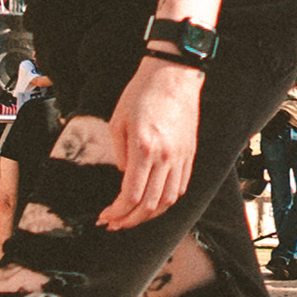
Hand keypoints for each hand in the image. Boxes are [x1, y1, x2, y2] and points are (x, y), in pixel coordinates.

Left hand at [108, 59, 203, 225]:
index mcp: (144, 148)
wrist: (173, 73)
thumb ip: (120, 154)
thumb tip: (125, 175)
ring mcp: (181, 156)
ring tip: (134, 218)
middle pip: (150, 204)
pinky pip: (181, 187)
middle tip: (115, 223)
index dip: (117, 211)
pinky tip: (154, 202)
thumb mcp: (118, 121)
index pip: (131, 195)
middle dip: (130, 220)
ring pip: (168, 200)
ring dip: (149, 215)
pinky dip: (167, 201)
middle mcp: (165, 157)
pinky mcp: (190, 153)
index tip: (106, 216)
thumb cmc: (141, 92)